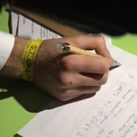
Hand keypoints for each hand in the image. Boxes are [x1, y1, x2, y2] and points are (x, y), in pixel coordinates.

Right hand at [0, 34, 114, 101]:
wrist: (28, 63)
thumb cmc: (51, 49)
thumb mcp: (72, 39)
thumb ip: (93, 42)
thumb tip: (106, 54)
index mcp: (70, 62)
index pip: (103, 66)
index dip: (108, 60)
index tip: (103, 57)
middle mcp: (69, 80)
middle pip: (102, 79)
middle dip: (103, 71)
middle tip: (96, 64)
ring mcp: (67, 91)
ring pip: (95, 88)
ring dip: (95, 79)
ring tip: (86, 70)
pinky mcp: (64, 98)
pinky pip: (85, 93)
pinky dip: (86, 85)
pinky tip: (79, 77)